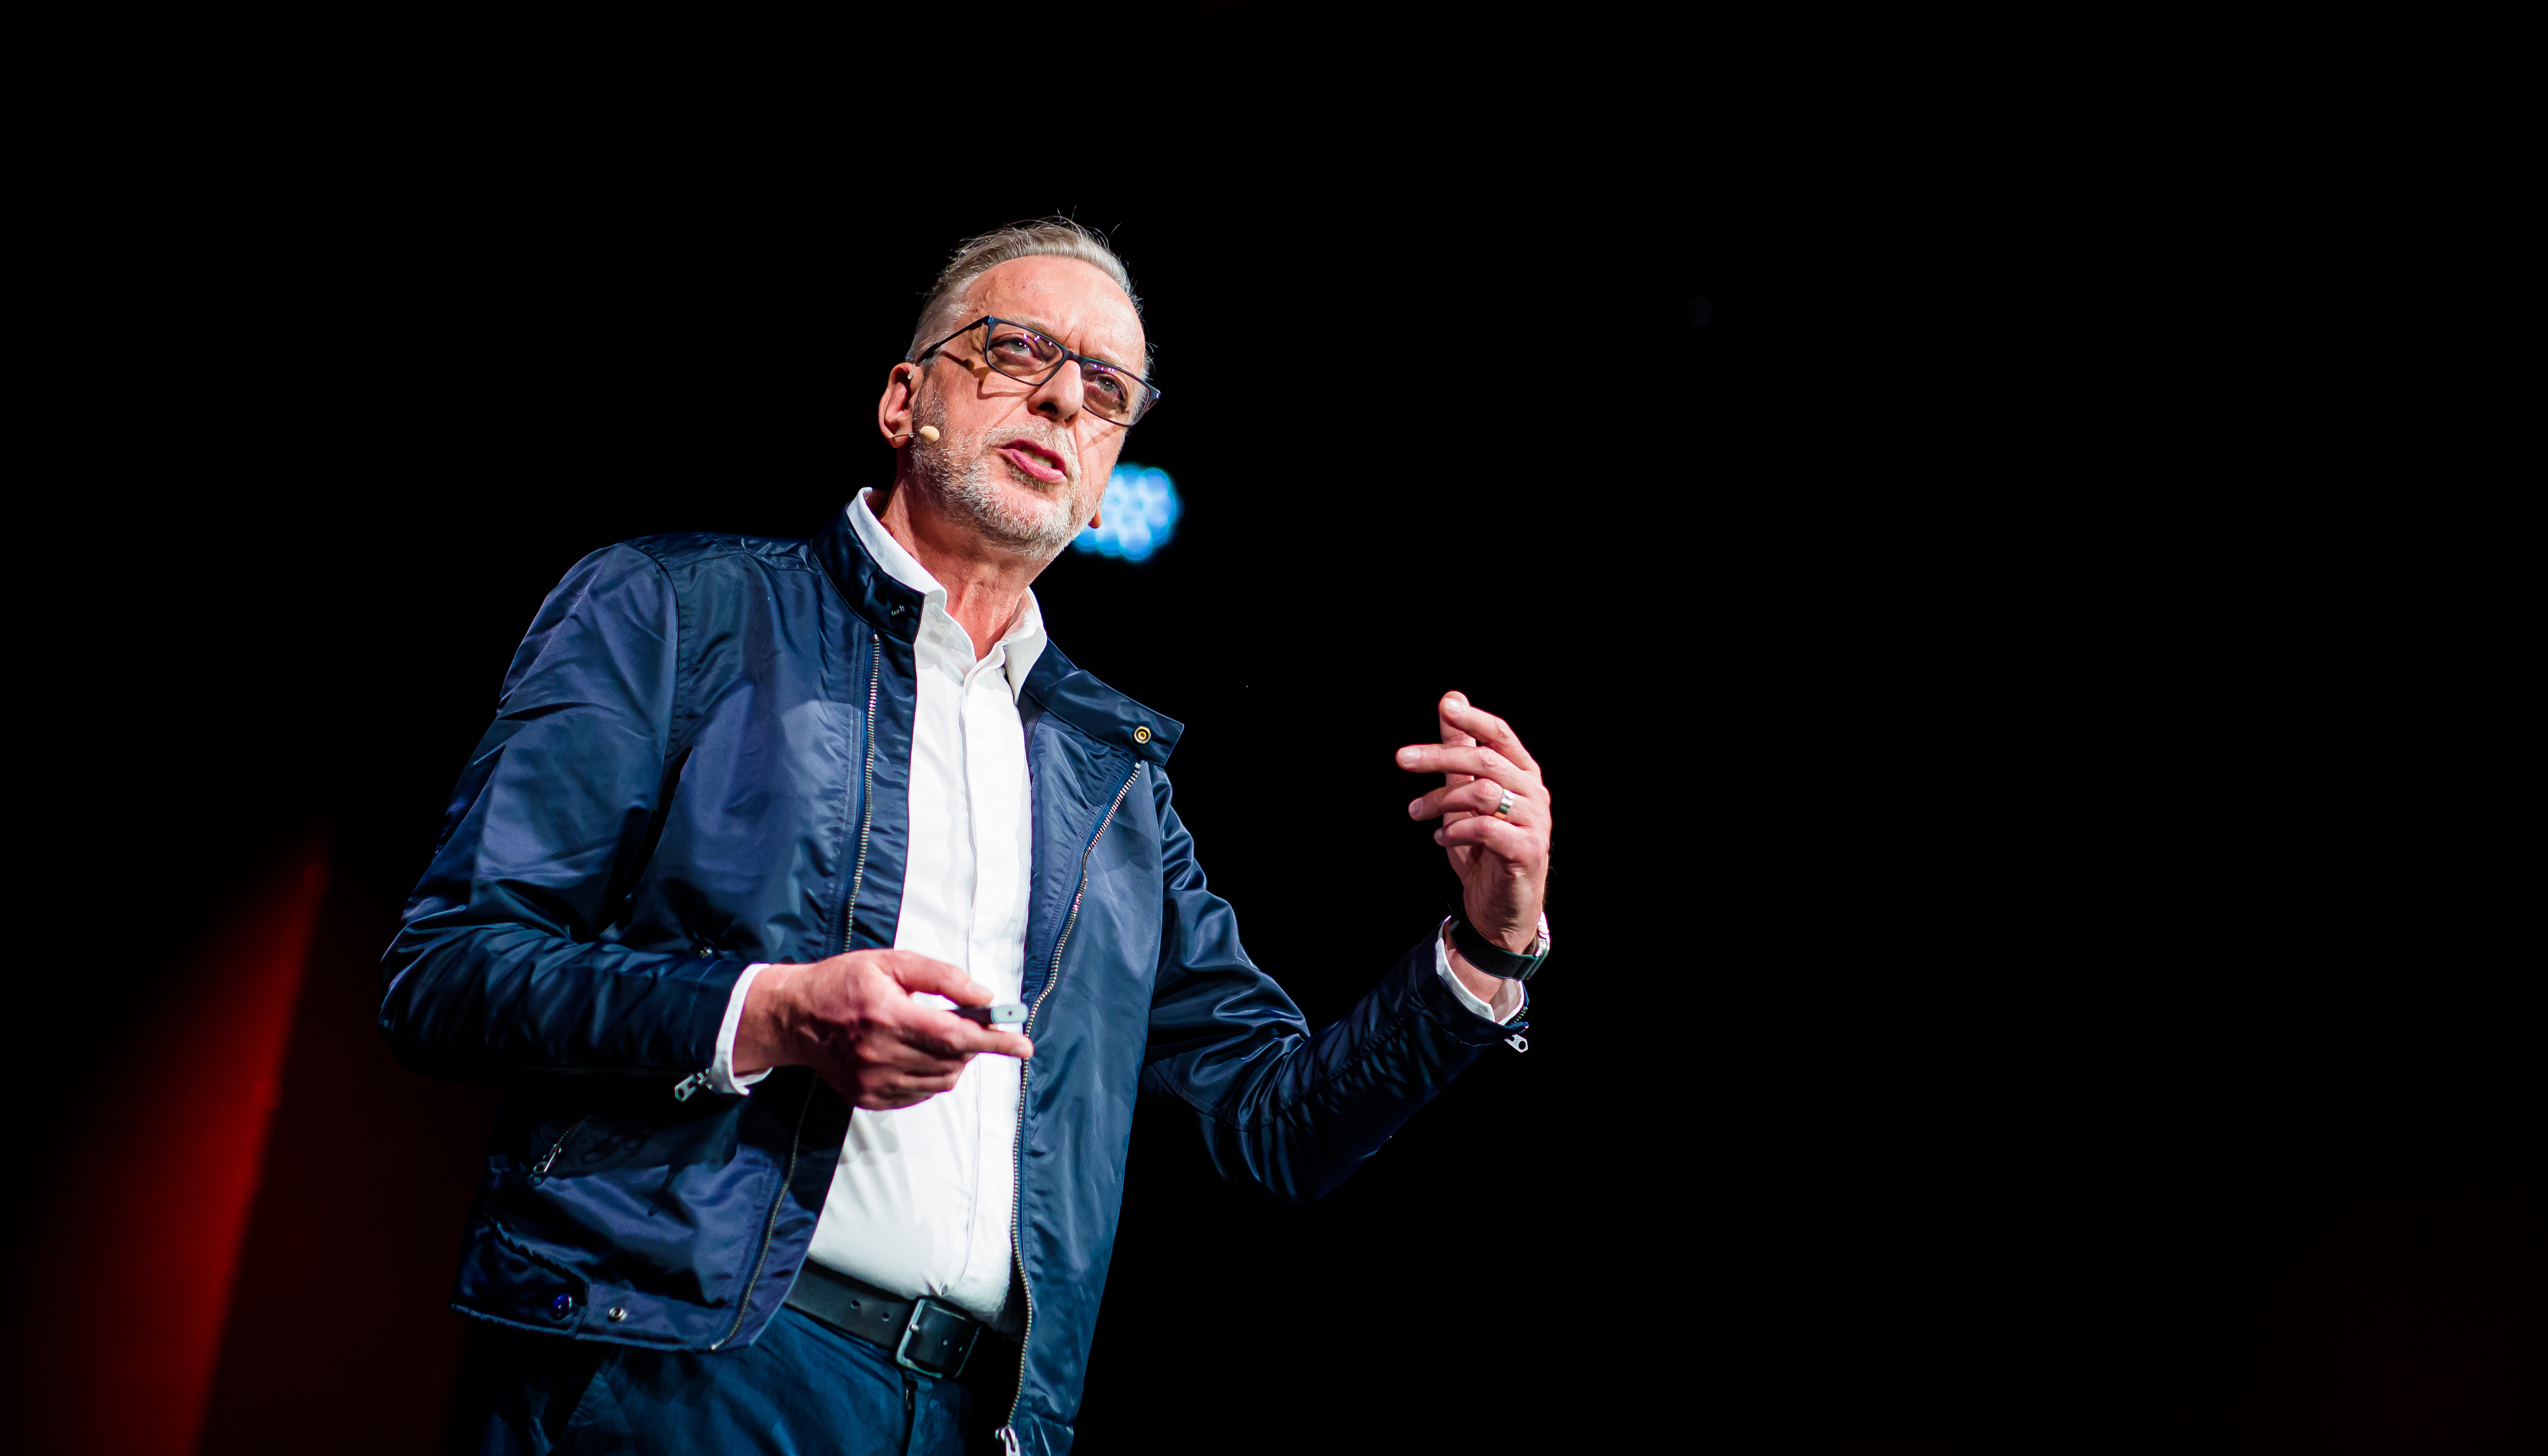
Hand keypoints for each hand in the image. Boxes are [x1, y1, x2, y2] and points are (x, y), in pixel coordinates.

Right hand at [733, 949, 1032, 1110]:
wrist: (794, 1018)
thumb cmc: (843, 983)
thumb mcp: (890, 962)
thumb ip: (940, 976)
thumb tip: (984, 996)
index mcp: (885, 1015)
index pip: (955, 1035)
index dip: (995, 1041)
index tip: (1024, 1045)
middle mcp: (878, 1054)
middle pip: (953, 1060)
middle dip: (975, 1044)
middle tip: (972, 1024)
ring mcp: (873, 1081)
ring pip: (941, 1081)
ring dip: (955, 1060)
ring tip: (937, 1034)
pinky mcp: (869, 1098)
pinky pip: (921, 1093)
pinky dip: (933, 1075)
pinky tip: (917, 1052)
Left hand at [1398, 692, 1551, 954]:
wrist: (1500, 906)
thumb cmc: (1484, 848)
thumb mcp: (1465, 794)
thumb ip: (1460, 751)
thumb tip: (1451, 702)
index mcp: (1523, 773)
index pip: (1501, 735)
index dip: (1474, 718)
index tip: (1445, 706)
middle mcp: (1534, 792)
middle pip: (1485, 760)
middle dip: (1440, 756)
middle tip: (1402, 759)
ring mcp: (1535, 822)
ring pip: (1483, 793)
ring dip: (1441, 800)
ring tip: (1417, 813)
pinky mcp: (1527, 850)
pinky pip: (1486, 828)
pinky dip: (1456, 829)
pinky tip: (1441, 837)